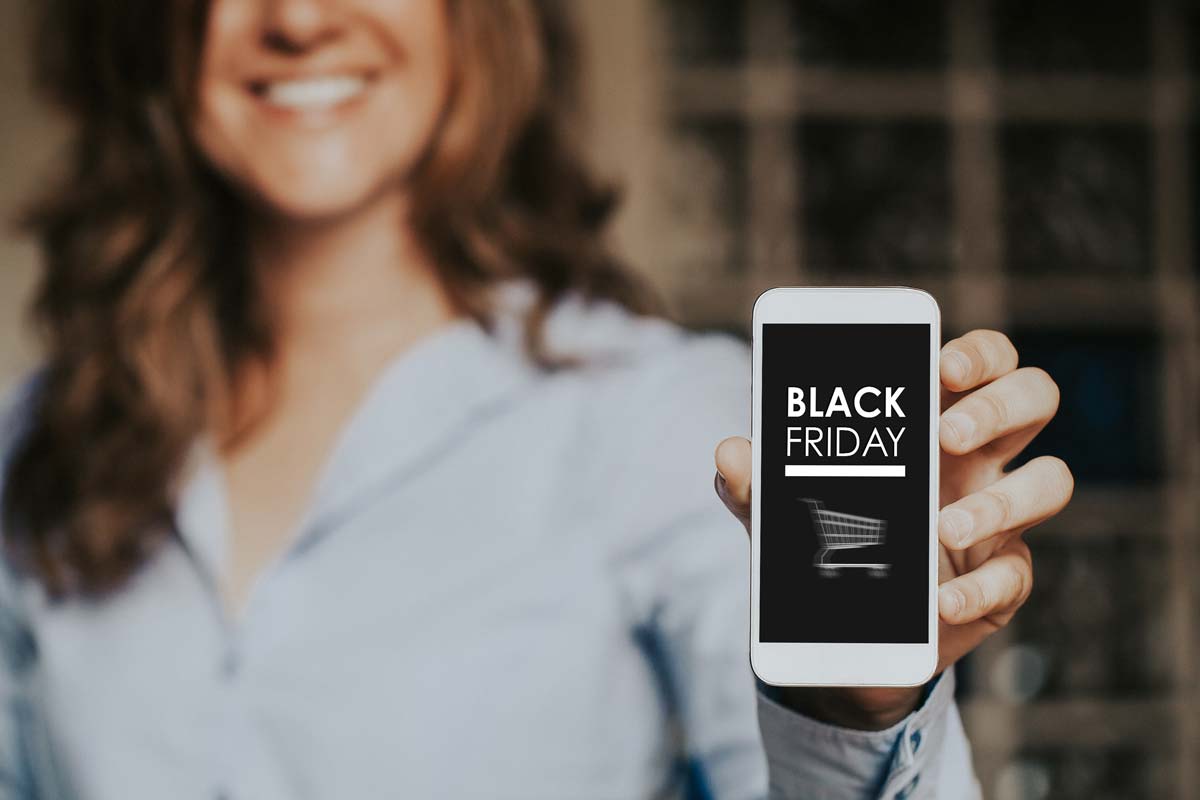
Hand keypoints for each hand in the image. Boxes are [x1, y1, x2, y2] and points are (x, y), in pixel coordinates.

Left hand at [714, 329, 1072, 729]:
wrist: (842, 630)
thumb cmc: (822, 537)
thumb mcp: (780, 509)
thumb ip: (756, 481)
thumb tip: (729, 452)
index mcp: (934, 419)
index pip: (985, 361)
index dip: (980, 354)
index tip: (942, 365)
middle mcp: (979, 459)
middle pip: (1034, 398)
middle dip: (1000, 406)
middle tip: (945, 435)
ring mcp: (999, 518)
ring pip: (1051, 482)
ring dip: (1002, 501)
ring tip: (941, 527)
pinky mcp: (1001, 580)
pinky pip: (1016, 575)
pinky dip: (980, 588)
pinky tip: (941, 601)